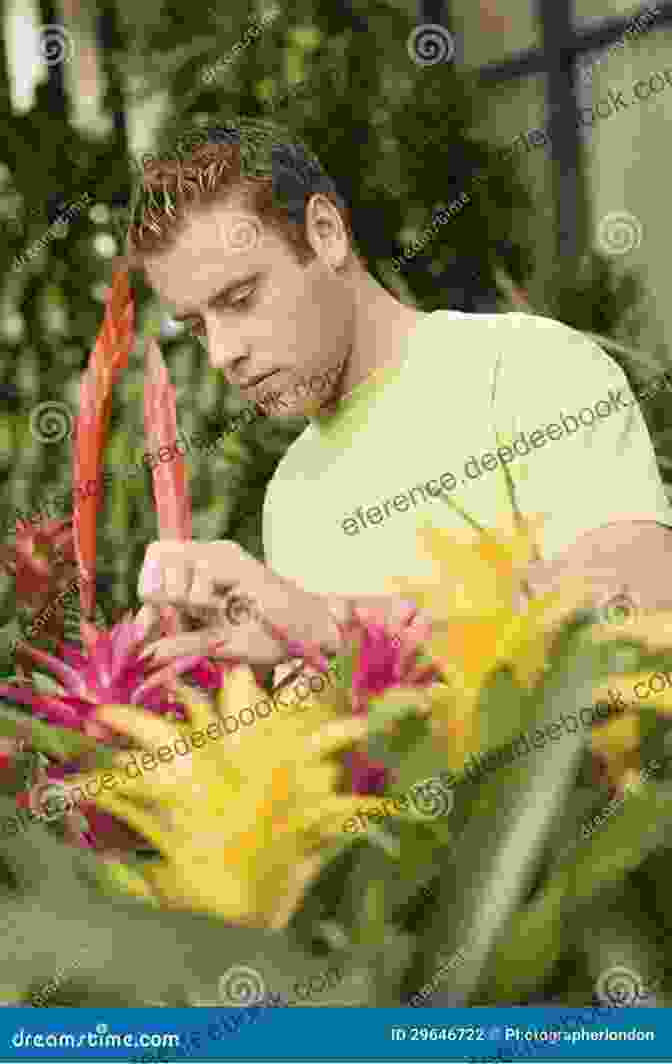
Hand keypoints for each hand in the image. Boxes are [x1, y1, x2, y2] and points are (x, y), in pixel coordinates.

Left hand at [136, 540, 341, 665]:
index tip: (153, 626)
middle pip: (156, 550)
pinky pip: (201, 570)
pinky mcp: (238, 559)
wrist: (307, 635)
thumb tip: (145, 651)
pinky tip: (226, 608)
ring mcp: (224, 554)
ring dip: (181, 595)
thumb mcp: (214, 644)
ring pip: (172, 558)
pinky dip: (203, 598)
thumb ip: (180, 642)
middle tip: (182, 614)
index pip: (154, 563)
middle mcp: (209, 555)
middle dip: (156, 588)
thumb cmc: (265, 638)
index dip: (146, 590)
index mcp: (200, 571)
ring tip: (211, 612)